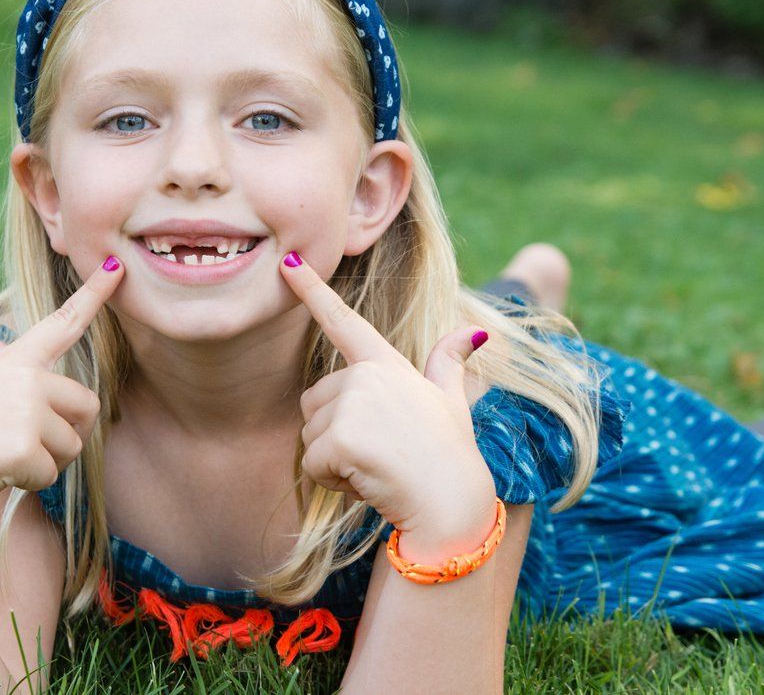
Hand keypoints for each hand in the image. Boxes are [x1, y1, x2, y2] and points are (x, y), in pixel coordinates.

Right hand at [0, 256, 124, 515]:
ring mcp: (26, 407)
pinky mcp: (24, 445)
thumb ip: (14, 385)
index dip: (94, 293)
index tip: (115, 265)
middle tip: (26, 448)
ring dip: (45, 462)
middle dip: (68, 434)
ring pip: (72, 446)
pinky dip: (27, 483)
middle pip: (87, 408)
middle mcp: (25, 377)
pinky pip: (50, 474)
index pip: (62, 323)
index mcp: (13, 360)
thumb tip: (50, 395)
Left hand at [279, 250, 497, 547]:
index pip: (343, 320)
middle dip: (335, 434)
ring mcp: (353, 404)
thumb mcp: (450, 400)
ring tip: (377, 466)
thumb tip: (475, 330)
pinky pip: (313, 463)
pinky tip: (368, 481)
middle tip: (379, 451)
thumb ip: (449, 362)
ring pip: (310, 436)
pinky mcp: (340, 437)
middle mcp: (365, 375)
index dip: (312, 288)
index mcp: (385, 363)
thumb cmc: (449, 453)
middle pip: (314, 403)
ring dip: (334, 460)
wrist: (451, 502)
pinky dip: (334, 481)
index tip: (288, 261)